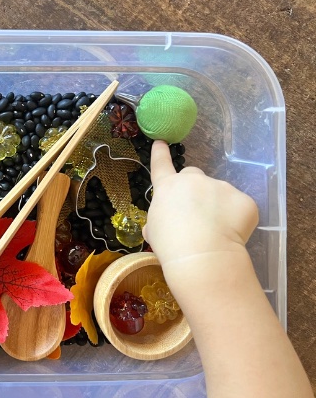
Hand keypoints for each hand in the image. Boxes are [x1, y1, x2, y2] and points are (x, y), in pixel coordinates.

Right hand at [143, 141, 258, 273]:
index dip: (160, 154)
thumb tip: (165, 224)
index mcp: (167, 188)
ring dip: (217, 206)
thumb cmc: (170, 244)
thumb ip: (159, 220)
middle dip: (194, 189)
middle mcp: (193, 181)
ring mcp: (221, 186)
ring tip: (214, 231)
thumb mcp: (153, 231)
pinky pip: (239, 207)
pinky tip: (231, 235)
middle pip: (193, 176)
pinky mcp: (243, 199)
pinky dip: (236, 219)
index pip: (161, 165)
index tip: (162, 142)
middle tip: (195, 213)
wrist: (201, 255)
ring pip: (218, 192)